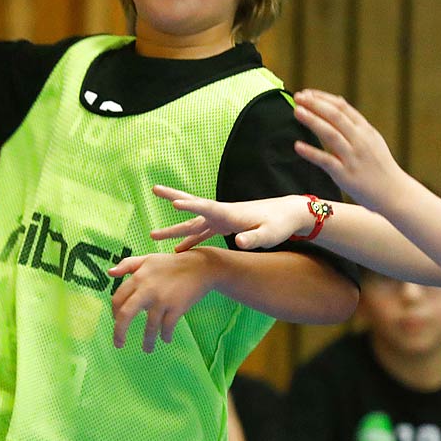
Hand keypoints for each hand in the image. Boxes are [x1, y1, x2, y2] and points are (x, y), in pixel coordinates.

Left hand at [108, 250, 214, 352]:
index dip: (115, 312)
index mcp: (138, 278)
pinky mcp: (177, 308)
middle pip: (126, 314)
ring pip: (149, 326)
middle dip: (119, 332)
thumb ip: (127, 264)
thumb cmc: (171, 264)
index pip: (118, 299)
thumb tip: (110, 273)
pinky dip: (165, 335)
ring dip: (148, 341)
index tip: (116, 320)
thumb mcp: (147, 259)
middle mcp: (147, 289)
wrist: (200, 267)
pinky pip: (167, 327)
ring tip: (147, 349)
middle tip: (118, 344)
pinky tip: (165, 339)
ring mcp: (163, 300)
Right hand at [148, 185, 314, 251]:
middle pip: (193, 205)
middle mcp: (222, 213)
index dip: (191, 205)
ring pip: (192, 223)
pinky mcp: (224, 226)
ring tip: (152, 236)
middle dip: (173, 197)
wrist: (288, 215)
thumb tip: (238, 242)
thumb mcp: (269, 235)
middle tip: (153, 189)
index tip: (174, 203)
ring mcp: (221, 219)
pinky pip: (201, 234)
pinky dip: (189, 241)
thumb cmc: (279, 225)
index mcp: (230, 213)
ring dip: (174, 229)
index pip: (207, 207)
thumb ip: (253, 238)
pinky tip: (178, 251)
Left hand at [290, 89, 407, 207]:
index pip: (342, 108)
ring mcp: (353, 157)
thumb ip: (354, 122)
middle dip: (315, 104)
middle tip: (298, 97)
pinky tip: (297, 146)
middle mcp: (360, 140)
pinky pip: (326, 161)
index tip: (307, 93)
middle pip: (335, 116)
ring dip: (312, 121)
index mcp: (365, 130)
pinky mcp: (345, 174)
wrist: (393, 192)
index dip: (323, 99)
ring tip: (297, 111)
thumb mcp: (372, 139)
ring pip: (330, 134)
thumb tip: (338, 101)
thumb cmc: (379, 166)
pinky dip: (311, 152)